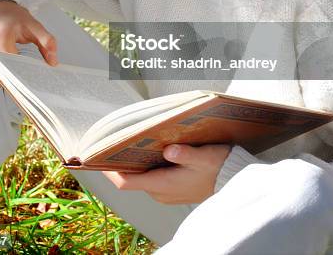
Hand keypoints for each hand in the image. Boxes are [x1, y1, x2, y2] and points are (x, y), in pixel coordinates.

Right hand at [0, 0, 56, 91]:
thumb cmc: (12, 18)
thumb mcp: (33, 25)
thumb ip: (47, 41)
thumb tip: (53, 62)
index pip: (11, 68)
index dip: (23, 76)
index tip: (33, 76)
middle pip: (0, 79)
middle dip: (14, 80)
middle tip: (24, 73)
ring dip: (3, 81)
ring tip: (10, 67)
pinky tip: (0, 71)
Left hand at [103, 143, 230, 204]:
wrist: (235, 181)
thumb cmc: (219, 167)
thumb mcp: (204, 156)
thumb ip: (186, 154)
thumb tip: (169, 150)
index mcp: (163, 184)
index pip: (126, 183)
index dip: (109, 170)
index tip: (97, 156)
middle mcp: (160, 192)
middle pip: (130, 179)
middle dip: (120, 161)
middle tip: (113, 140)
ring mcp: (166, 192)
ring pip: (141, 177)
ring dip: (134, 162)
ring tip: (130, 140)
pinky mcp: (172, 188)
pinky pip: (151, 177)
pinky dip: (146, 165)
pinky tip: (151, 148)